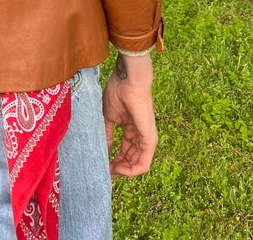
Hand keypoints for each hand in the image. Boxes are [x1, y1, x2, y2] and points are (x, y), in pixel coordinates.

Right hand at [102, 53, 156, 176]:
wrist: (128, 80)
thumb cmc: (119, 93)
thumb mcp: (109, 117)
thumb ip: (108, 136)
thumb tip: (104, 152)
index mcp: (132, 129)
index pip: (125, 151)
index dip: (114, 161)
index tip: (102, 165)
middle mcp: (140, 135)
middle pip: (131, 160)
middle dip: (117, 168)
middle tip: (104, 172)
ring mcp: (147, 138)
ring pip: (137, 165)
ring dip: (123, 172)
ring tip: (109, 171)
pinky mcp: (150, 140)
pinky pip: (143, 164)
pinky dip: (130, 171)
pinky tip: (117, 169)